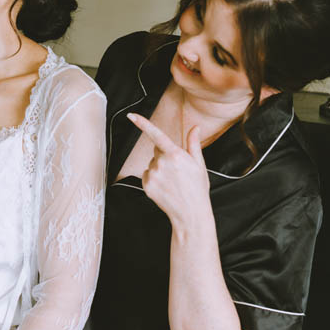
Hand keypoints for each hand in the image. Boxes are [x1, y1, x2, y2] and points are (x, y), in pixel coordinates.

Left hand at [127, 114, 210, 228]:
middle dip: (165, 155)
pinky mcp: (146, 185)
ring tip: (173, 181)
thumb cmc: (197, 188)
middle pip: (157, 150)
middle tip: (178, 170)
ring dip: (160, 168)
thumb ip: (193, 144)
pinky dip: (154, 178)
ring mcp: (153, 175)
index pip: (157, 135)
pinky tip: (165, 187)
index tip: (131, 115)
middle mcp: (162, 163)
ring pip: (152, 163)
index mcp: (176, 155)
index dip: (143, 123)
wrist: (190, 213)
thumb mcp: (199, 164)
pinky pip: (147, 174)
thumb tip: (195, 127)